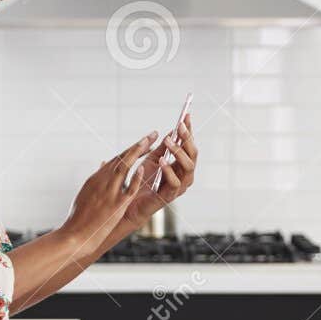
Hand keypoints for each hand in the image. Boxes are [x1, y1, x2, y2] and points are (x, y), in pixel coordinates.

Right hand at [60, 131, 159, 250]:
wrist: (74, 235)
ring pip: (124, 167)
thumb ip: (95, 182)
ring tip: (150, 142)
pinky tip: (143, 168)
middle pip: (121, 158)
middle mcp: (101, 181)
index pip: (115, 160)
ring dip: (138, 152)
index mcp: (95, 179)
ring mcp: (109, 192)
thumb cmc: (78, 219)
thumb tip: (101, 167)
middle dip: (138, 145)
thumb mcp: (85, 195)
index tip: (142, 142)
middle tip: (152, 134)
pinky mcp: (115, 205)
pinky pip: (128, 189)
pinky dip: (135, 178)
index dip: (130, 150)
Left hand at [121, 111, 197, 231]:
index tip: (187, 115)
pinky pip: (175, 184)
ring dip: (179, 153)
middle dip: (187, 139)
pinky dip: (169, 172)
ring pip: (189, 168)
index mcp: (180, 165)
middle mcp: (184, 176)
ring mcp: (178, 187)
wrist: (127, 204)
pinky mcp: (168, 197)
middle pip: (193, 155)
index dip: (188, 131)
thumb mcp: (152, 160)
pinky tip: (161, 161)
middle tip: (179, 127)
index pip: (188, 145)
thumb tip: (172, 130)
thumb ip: (162, 147)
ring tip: (169, 142)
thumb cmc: (140, 181)